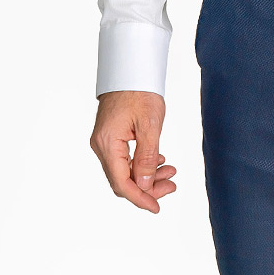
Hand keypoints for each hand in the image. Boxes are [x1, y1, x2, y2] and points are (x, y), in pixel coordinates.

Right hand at [90, 90, 176, 212]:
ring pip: (124, 170)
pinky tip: (158, 160)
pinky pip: (124, 158)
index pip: (121, 183)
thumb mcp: (150, 124)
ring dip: (147, 175)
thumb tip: (144, 186)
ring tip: (170, 171)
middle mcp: (101, 145)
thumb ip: (147, 157)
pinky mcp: (111, 136)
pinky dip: (141, 163)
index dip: (140, 198)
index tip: (156, 207)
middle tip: (171, 185)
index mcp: (108, 143)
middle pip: (122, 179)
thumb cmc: (140, 90)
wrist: (131, 67)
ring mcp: (104, 141)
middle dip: (147, 187)